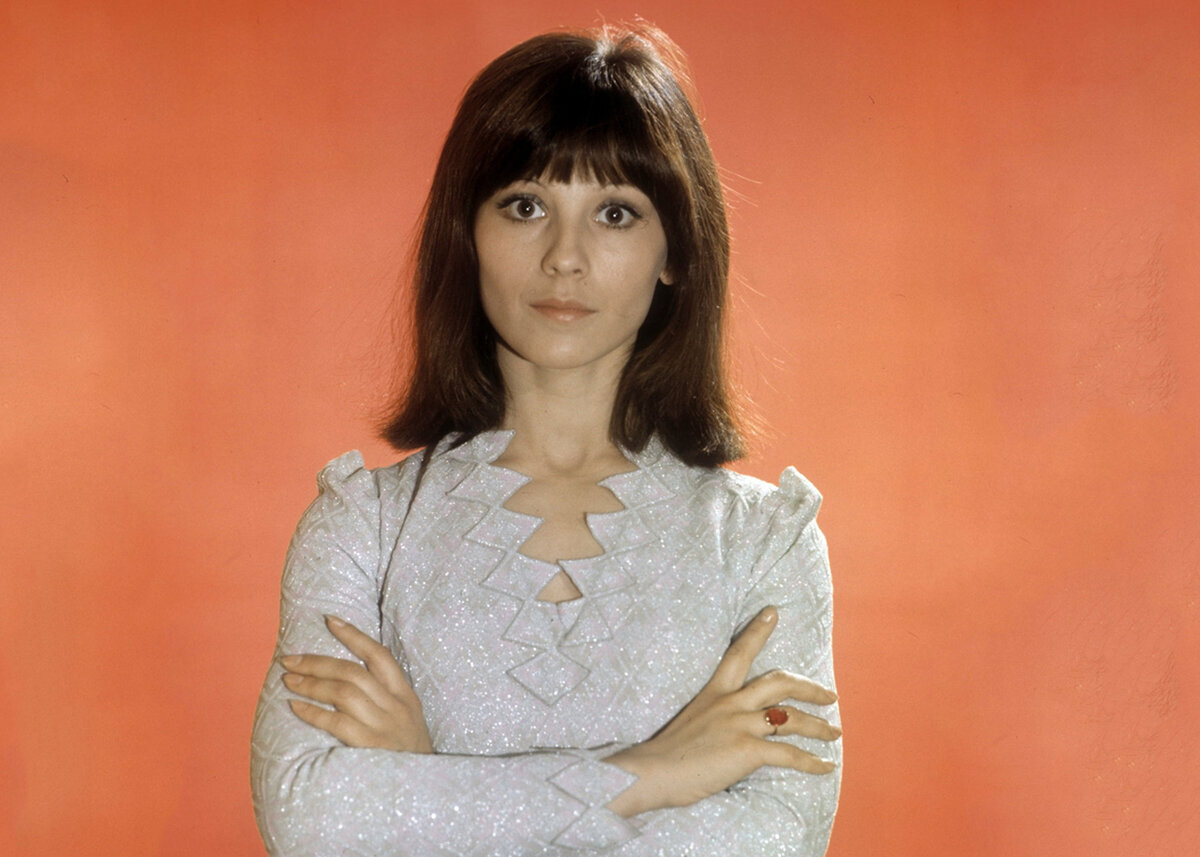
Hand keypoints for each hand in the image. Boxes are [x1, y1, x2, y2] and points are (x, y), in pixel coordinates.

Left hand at [279, 615, 433, 753]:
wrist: (426, 790)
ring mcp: (383, 726)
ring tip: (288, 679)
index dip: (354, 636)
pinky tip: (295, 706)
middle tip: (290, 659)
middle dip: (318, 662)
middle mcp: (395, 706)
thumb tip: (347, 679)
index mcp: (405, 695)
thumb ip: (385, 700)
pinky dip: (313, 712)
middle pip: (353, 672)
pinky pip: (336, 722)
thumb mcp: (407, 720)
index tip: (329, 621)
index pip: (380, 656)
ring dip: (311, 683)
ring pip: (343, 692)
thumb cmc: (408, 755)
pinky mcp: (369, 746)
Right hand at [605, 606, 839, 816]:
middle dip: (810, 688)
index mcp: (714, 693)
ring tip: (835, 733)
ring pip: (791, 718)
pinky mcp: (746, 749)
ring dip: (819, 727)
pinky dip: (812, 762)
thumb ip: (716, 719)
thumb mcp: (693, 722)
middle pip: (779, 683)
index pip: (738, 652)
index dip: (757, 630)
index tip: (773, 611)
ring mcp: (739, 724)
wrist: (653, 771)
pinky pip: (789, 754)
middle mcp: (730, 703)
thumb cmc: (668, 753)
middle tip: (830, 695)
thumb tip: (735, 730)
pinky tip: (826, 767)